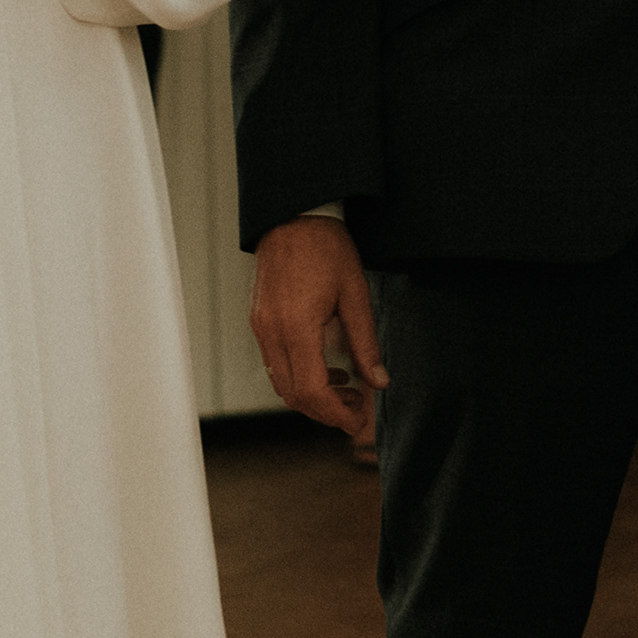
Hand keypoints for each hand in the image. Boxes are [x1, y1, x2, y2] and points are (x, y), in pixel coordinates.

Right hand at [250, 213, 386, 439]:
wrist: (294, 216)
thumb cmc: (326, 248)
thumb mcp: (355, 294)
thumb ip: (365, 342)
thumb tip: (379, 381)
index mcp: (297, 327)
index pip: (312, 391)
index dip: (335, 414)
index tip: (358, 420)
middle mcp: (272, 332)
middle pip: (293, 395)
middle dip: (325, 411)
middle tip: (357, 409)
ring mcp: (261, 327)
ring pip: (281, 383)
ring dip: (312, 396)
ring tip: (346, 387)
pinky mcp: (259, 321)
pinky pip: (275, 364)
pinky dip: (298, 376)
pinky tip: (325, 367)